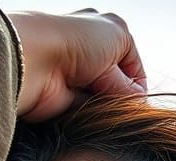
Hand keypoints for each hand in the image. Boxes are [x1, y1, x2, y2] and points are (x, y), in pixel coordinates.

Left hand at [10, 9, 147, 120]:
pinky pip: (91, 113)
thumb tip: (138, 102)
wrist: (37, 58)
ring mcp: (80, 76)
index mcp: (108, 32)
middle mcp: (92, 52)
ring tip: (98, 100)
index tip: (137, 97)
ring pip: (106, 100)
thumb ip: (133, 76)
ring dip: (106, 104)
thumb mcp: (120, 45)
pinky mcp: (69, 98)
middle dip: (121, 94)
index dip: (137, 83)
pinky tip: (88, 109)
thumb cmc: (76, 40)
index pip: (134, 65)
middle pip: (120, 85)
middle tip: (112, 95)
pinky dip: (93, 114)